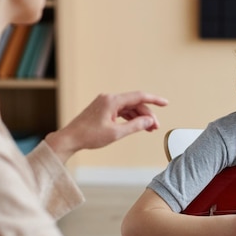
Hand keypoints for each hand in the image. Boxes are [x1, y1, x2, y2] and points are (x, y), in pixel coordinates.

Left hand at [45, 91, 167, 162]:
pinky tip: (136, 125)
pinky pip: (121, 111)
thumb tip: (150, 121)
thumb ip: (135, 126)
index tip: (165, 103)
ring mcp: (105, 103)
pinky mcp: (102, 109)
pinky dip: (130, 118)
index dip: (154, 100)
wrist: (70, 139)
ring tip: (148, 129)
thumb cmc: (89, 136)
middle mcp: (109, 99)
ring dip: (139, 117)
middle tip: (155, 128)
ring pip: (128, 108)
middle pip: (135, 103)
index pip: (139, 97)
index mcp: (112, 101)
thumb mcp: (116, 133)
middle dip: (147, 115)